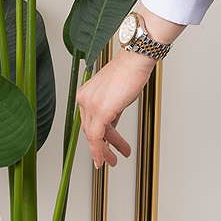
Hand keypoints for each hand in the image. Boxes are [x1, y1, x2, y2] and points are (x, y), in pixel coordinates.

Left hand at [76, 48, 156, 170]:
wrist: (135, 61)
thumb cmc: (129, 73)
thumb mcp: (117, 96)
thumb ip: (111, 112)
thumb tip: (111, 125)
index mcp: (86, 94)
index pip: (88, 122)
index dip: (95, 139)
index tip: (101, 150)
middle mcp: (84, 99)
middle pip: (90, 131)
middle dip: (102, 147)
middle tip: (110, 158)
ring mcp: (90, 105)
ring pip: (93, 136)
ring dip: (105, 150)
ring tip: (115, 159)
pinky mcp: (100, 110)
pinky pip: (97, 136)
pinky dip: (100, 150)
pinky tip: (109, 157)